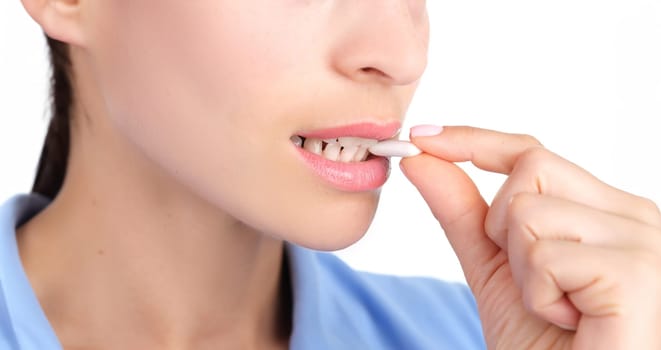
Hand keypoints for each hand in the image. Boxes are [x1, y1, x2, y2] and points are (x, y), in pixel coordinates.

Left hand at [400, 126, 660, 348]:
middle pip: (530, 168)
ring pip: (529, 211)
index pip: (533, 153)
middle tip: (534, 284)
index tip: (422, 138)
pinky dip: (539, 297)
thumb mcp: (494, 269)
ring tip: (558, 309)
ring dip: (522, 272)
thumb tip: (422, 158)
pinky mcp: (638, 273)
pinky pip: (546, 255)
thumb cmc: (542, 344)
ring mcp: (643, 241)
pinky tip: (572, 323)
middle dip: (502, 229)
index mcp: (604, 210)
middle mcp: (634, 216)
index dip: (474, 141)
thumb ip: (462, 212)